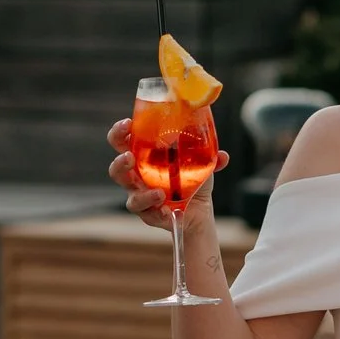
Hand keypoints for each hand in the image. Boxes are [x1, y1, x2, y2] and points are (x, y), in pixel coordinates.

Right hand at [107, 117, 229, 233]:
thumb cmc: (192, 179)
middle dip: (120, 162)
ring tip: (159, 193)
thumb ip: (208, 156)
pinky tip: (168, 210)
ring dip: (142, 194)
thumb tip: (222, 156)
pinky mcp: (148, 214)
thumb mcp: (201, 163)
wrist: (199, 210)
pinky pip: (147, 214)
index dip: (119, 132)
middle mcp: (136, 177)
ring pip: (130, 196)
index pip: (122, 141)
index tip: (127, 124)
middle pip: (116, 169)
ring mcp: (140, 196)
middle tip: (130, 157)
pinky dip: (158, 212)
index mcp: (143, 156)